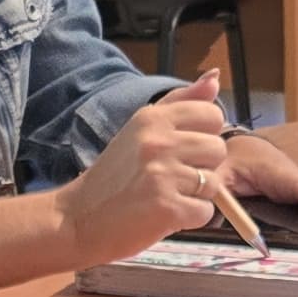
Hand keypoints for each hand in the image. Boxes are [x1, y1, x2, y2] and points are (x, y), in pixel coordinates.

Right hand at [56, 71, 234, 264]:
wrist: (79, 218)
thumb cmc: (114, 175)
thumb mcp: (141, 130)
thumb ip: (180, 103)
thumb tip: (215, 78)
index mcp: (152, 117)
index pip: (212, 114)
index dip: (205, 136)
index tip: (182, 150)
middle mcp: (158, 141)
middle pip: (218, 149)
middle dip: (204, 167)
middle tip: (173, 178)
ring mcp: (163, 174)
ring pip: (215, 182)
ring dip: (197, 195)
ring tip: (168, 196)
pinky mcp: (167, 208)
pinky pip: (205, 211)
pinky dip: (190, 218)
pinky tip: (166, 215)